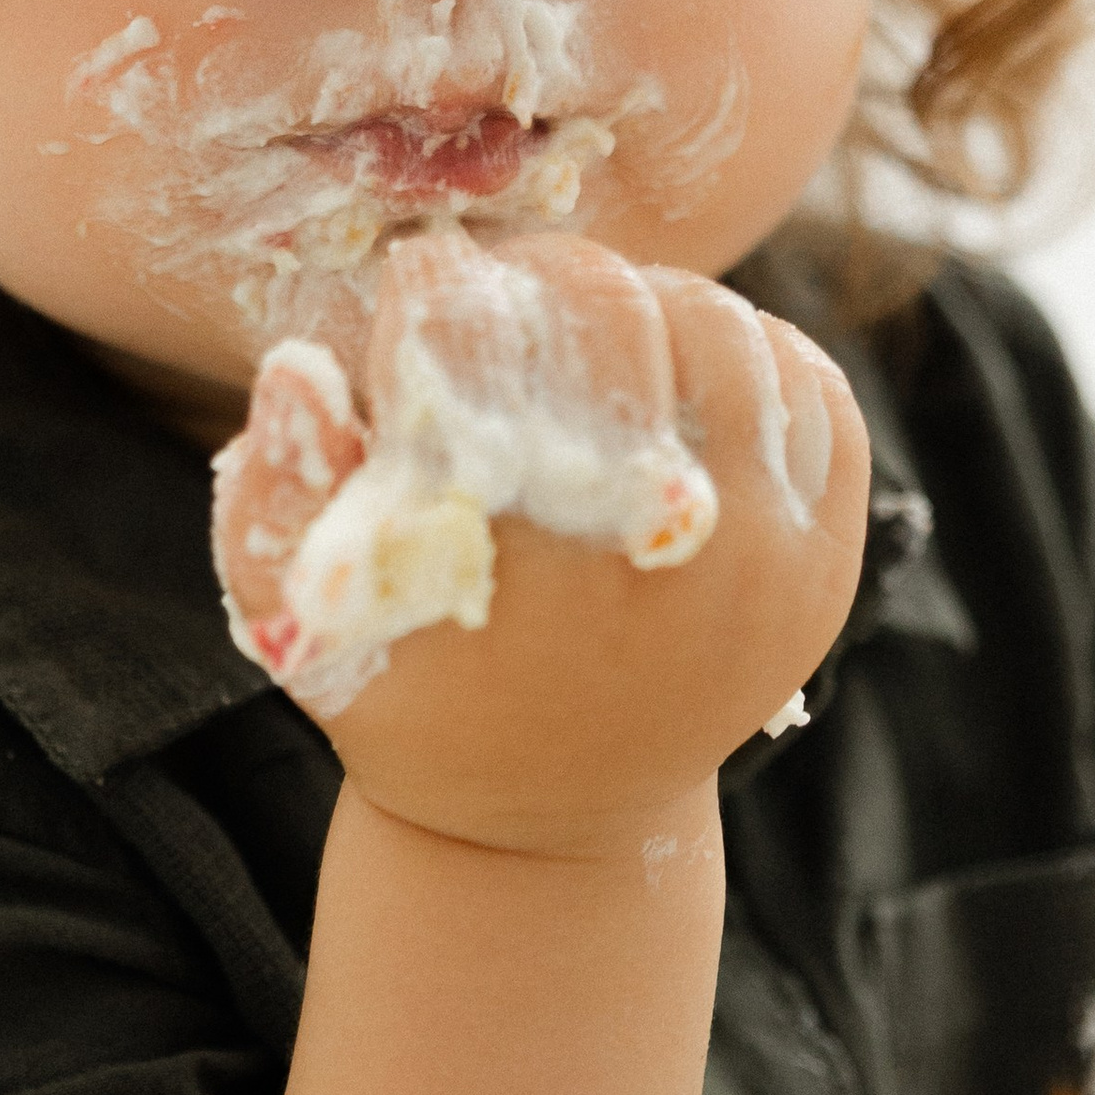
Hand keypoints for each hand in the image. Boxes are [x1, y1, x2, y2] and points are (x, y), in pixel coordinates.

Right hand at [212, 233, 868, 858]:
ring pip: (728, 331)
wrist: (554, 822)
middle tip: (512, 289)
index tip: (418, 288)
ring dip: (656, 298)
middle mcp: (646, 555)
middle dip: (545, 272)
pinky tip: (692, 368)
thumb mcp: (303, 618)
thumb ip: (272, 490)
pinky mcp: (823, 569)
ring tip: (603, 326)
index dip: (433, 284)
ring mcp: (758, 561)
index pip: (475, 338)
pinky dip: (761, 352)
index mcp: (505, 555)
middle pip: (614, 312)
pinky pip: (819, 396)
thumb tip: (298, 367)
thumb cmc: (411, 691)